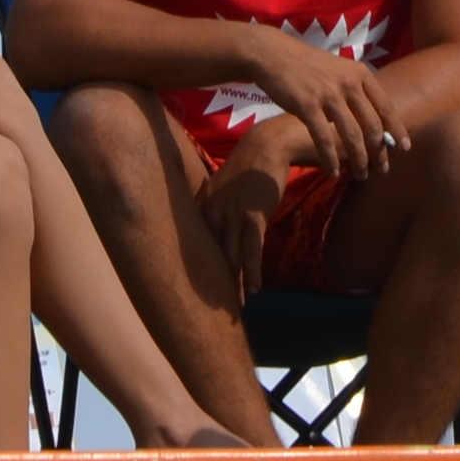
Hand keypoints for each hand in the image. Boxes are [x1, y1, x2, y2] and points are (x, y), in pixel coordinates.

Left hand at [201, 142, 295, 304]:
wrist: (266, 146)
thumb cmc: (245, 169)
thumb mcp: (221, 190)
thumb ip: (212, 210)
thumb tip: (211, 230)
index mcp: (203, 210)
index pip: (195, 248)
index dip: (196, 274)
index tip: (193, 296)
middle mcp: (212, 215)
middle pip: (210, 258)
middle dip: (211, 286)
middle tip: (210, 313)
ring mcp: (232, 216)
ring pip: (231, 258)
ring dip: (234, 285)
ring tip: (234, 309)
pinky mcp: (252, 215)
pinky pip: (252, 248)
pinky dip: (253, 269)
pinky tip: (255, 288)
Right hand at [238, 30, 404, 181]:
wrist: (273, 54)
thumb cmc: (307, 65)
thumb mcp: (339, 69)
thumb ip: (356, 89)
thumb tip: (374, 117)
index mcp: (359, 73)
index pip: (386, 106)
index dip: (397, 130)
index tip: (405, 149)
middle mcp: (348, 83)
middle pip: (372, 125)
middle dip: (379, 152)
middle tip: (382, 170)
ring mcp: (328, 94)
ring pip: (352, 136)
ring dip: (358, 160)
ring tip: (361, 175)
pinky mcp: (307, 105)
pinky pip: (324, 139)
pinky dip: (330, 159)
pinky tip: (333, 172)